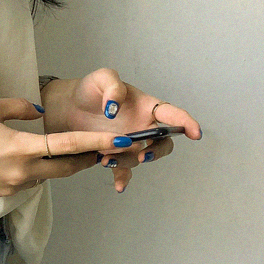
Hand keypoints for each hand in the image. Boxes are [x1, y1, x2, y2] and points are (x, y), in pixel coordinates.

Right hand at [0, 96, 116, 198]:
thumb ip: (20, 107)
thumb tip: (39, 112)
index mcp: (21, 148)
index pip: (67, 146)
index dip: (95, 143)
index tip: (117, 142)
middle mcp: (23, 171)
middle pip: (66, 169)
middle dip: (88, 159)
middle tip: (105, 149)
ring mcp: (14, 186)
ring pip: (49, 176)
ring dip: (64, 165)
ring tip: (77, 153)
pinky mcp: (5, 194)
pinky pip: (32, 181)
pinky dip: (42, 170)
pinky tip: (38, 159)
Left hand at [42, 68, 201, 197]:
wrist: (68, 108)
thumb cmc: (89, 90)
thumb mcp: (101, 78)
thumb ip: (112, 87)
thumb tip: (115, 108)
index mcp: (145, 106)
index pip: (171, 114)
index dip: (186, 122)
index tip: (195, 133)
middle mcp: (142, 126)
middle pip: (164, 142)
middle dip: (157, 151)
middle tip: (143, 155)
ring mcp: (131, 142)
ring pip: (142, 156)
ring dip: (129, 160)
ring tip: (106, 158)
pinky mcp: (117, 154)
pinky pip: (126, 171)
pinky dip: (123, 178)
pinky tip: (119, 185)